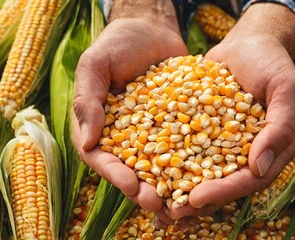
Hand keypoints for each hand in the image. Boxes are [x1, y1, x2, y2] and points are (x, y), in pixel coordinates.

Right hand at [73, 3, 187, 211]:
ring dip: (170, 185)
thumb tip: (87, 141)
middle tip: (161, 205)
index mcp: (100, 127)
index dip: (115, 175)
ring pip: (160, 164)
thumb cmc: (117, 44)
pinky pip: (184, 144)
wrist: (151, 28)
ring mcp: (153, 132)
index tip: (131, 186)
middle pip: (132, 169)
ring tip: (184, 202)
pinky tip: (207, 172)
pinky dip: (194, 160)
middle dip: (145, 189)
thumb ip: (87, 100)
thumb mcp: (96, 65)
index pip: (102, 158)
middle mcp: (126, 136)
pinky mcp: (177, 124)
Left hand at [167, 3, 294, 218]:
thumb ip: (280, 127)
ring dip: (180, 186)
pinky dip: (170, 158)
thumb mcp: (284, 88)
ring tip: (155, 198)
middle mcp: (247, 152)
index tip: (196, 198)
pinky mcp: (203, 129)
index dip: (224, 191)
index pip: (249, 179)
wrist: (246, 42)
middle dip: (197, 197)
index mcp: (272, 149)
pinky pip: (187, 146)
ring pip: (202, 170)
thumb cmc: (270, 62)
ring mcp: (223, 142)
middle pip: (222, 182)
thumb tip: (259, 169)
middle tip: (170, 211)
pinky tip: (147, 165)